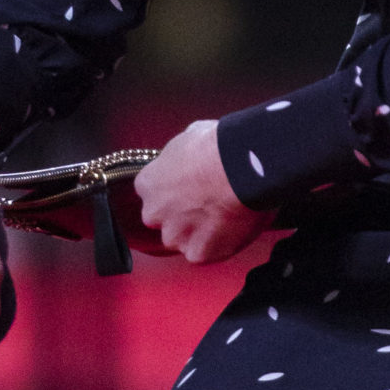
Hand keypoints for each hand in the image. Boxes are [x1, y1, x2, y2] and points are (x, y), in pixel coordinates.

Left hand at [133, 120, 268, 265]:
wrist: (241, 169)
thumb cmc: (218, 148)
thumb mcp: (190, 136)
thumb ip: (183, 156)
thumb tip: (192, 154)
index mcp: (148, 184)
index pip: (154, 194)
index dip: (175, 192)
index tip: (192, 189)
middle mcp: (154, 213)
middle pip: (165, 221)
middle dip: (183, 217)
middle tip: (210, 205)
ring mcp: (175, 236)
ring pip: (185, 241)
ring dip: (201, 233)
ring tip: (226, 217)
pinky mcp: (198, 253)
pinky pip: (207, 254)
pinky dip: (219, 246)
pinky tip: (233, 228)